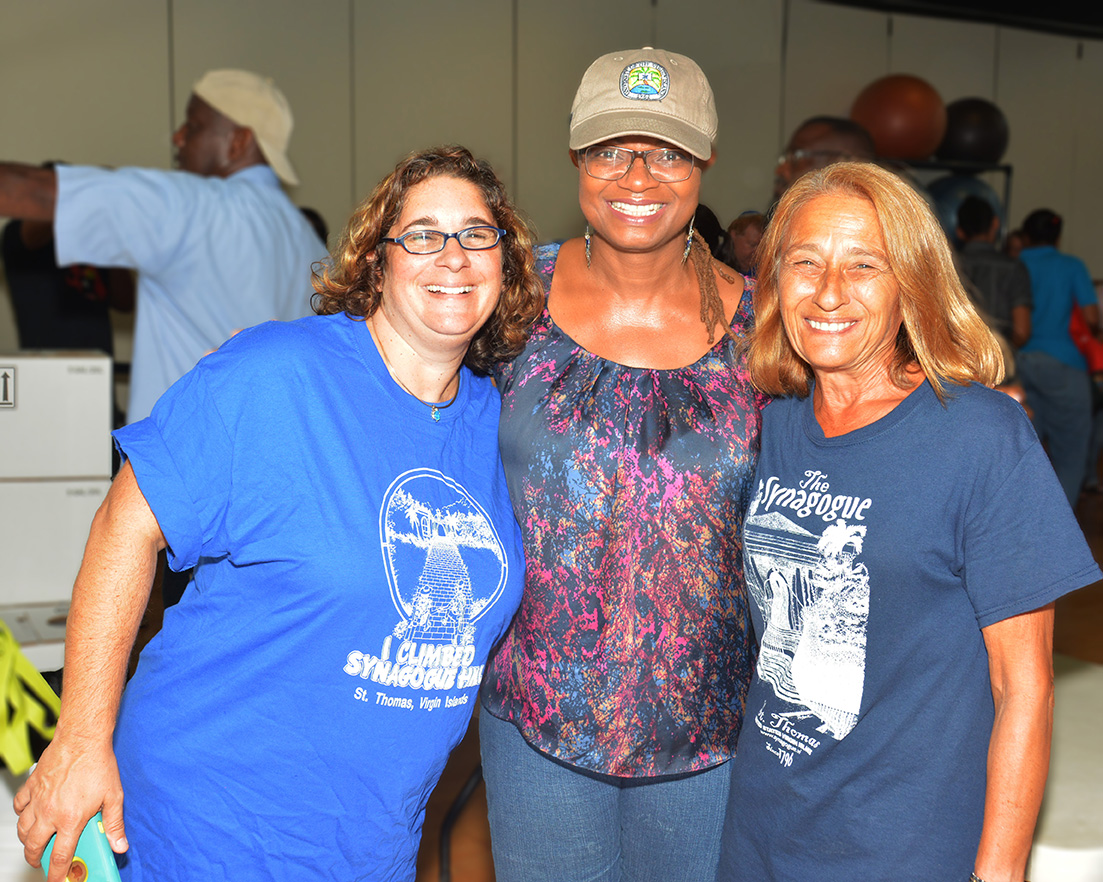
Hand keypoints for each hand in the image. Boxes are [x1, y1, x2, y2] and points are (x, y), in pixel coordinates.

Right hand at [13, 736, 126, 881]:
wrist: (82, 738)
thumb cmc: (99, 764)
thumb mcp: (114, 796)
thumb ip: (115, 824)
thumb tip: (119, 846)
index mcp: (71, 819)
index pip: (60, 856)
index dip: (57, 874)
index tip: (57, 880)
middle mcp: (50, 813)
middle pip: (34, 847)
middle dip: (36, 859)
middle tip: (43, 862)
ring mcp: (38, 800)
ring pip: (23, 829)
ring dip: (27, 840)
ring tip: (36, 842)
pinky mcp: (32, 786)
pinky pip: (19, 806)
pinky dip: (22, 813)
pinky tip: (30, 814)